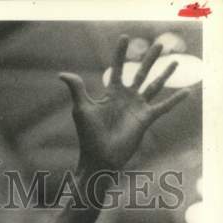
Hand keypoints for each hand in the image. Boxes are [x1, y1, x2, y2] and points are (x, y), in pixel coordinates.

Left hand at [60, 35, 191, 170]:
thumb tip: (62, 74)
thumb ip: (77, 89)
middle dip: (150, 58)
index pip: (117, 68)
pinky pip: (164, 107)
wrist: (100, 158)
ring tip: (175, 61)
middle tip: (160, 44)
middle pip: (141, 72)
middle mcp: (126, 98)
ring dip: (165, 74)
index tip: (125, 37)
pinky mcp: (145, 119)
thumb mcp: (82, 109)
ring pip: (154, 86)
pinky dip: (175, 100)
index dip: (120, 53)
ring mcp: (137, 108)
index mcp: (111, 93)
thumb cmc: (88, 136)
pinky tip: (187, 92)